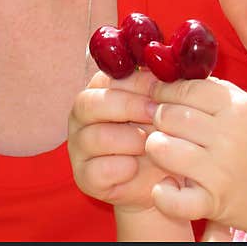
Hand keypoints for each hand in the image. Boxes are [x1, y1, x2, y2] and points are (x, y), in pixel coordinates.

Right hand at [68, 69, 173, 212]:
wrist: (163, 180)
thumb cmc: (163, 136)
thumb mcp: (164, 108)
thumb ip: (161, 86)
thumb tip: (168, 65)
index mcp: (99, 89)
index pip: (107, 77)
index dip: (136, 83)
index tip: (161, 91)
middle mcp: (81, 115)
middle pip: (90, 103)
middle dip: (128, 107)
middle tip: (155, 115)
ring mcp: (79, 146)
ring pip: (96, 136)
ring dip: (130, 140)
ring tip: (152, 145)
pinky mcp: (84, 177)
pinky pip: (99, 170)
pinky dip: (124, 169)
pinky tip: (138, 167)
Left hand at [144, 78, 246, 239]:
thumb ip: (226, 94)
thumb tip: (188, 77)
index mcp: (240, 108)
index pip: (186, 88)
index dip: (165, 90)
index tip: (160, 96)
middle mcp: (229, 136)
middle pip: (168, 114)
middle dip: (159, 118)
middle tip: (166, 126)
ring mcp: (220, 171)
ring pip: (161, 147)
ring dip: (158, 148)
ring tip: (168, 151)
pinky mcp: (214, 203)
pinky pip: (170, 197)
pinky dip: (163, 194)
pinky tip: (171, 186)